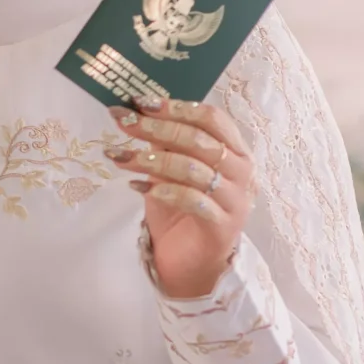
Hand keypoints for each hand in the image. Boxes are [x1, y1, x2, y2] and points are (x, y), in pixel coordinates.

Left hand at [108, 98, 253, 298]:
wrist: (191, 262)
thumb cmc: (181, 210)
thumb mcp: (170, 169)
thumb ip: (164, 143)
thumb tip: (137, 111)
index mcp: (235, 150)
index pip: (211, 118)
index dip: (176, 107)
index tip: (140, 102)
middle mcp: (242, 171)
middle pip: (199, 139)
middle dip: (156, 128)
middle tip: (123, 122)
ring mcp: (236, 199)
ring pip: (193, 168)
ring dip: (151, 159)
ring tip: (120, 156)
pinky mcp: (223, 226)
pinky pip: (192, 199)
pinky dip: (162, 190)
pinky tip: (137, 187)